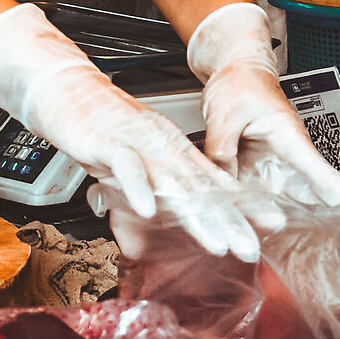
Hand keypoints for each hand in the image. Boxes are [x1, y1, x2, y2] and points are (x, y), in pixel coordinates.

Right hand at [0, 3, 259, 259]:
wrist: (68, 91)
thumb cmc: (102, 128)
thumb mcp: (136, 165)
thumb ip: (151, 193)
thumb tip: (162, 227)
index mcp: (174, 153)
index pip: (215, 183)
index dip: (243, 204)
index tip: (272, 222)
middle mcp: (164, 149)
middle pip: (202, 190)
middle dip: (230, 222)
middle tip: (252, 247)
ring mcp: (140, 145)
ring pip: (174, 183)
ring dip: (197, 215)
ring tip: (218, 242)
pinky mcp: (109, 144)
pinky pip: (128, 167)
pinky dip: (139, 189)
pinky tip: (150, 211)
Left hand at [187, 2, 339, 205]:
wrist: (234, 66)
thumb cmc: (240, 79)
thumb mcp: (225, 114)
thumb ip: (222, 151)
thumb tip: (221, 184)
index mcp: (288, 133)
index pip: (316, 165)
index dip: (334, 188)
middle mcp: (285, 150)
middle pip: (307, 190)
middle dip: (321, 217)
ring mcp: (272, 160)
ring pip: (282, 195)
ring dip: (289, 218)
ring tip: (299, 242)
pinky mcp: (256, 164)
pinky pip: (257, 191)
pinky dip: (259, 207)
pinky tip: (257, 224)